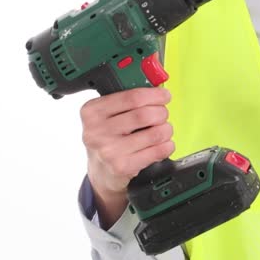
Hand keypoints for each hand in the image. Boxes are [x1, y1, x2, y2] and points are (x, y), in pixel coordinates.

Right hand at [80, 87, 175, 202]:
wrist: (100, 171)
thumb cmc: (108, 138)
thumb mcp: (107, 115)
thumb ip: (127, 100)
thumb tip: (156, 88)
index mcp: (92, 111)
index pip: (132, 97)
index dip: (154, 95)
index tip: (164, 96)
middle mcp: (97, 131)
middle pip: (145, 115)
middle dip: (161, 113)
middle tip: (162, 115)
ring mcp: (109, 151)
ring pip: (155, 133)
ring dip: (166, 130)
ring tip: (163, 130)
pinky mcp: (122, 166)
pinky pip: (157, 151)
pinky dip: (167, 145)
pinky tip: (162, 144)